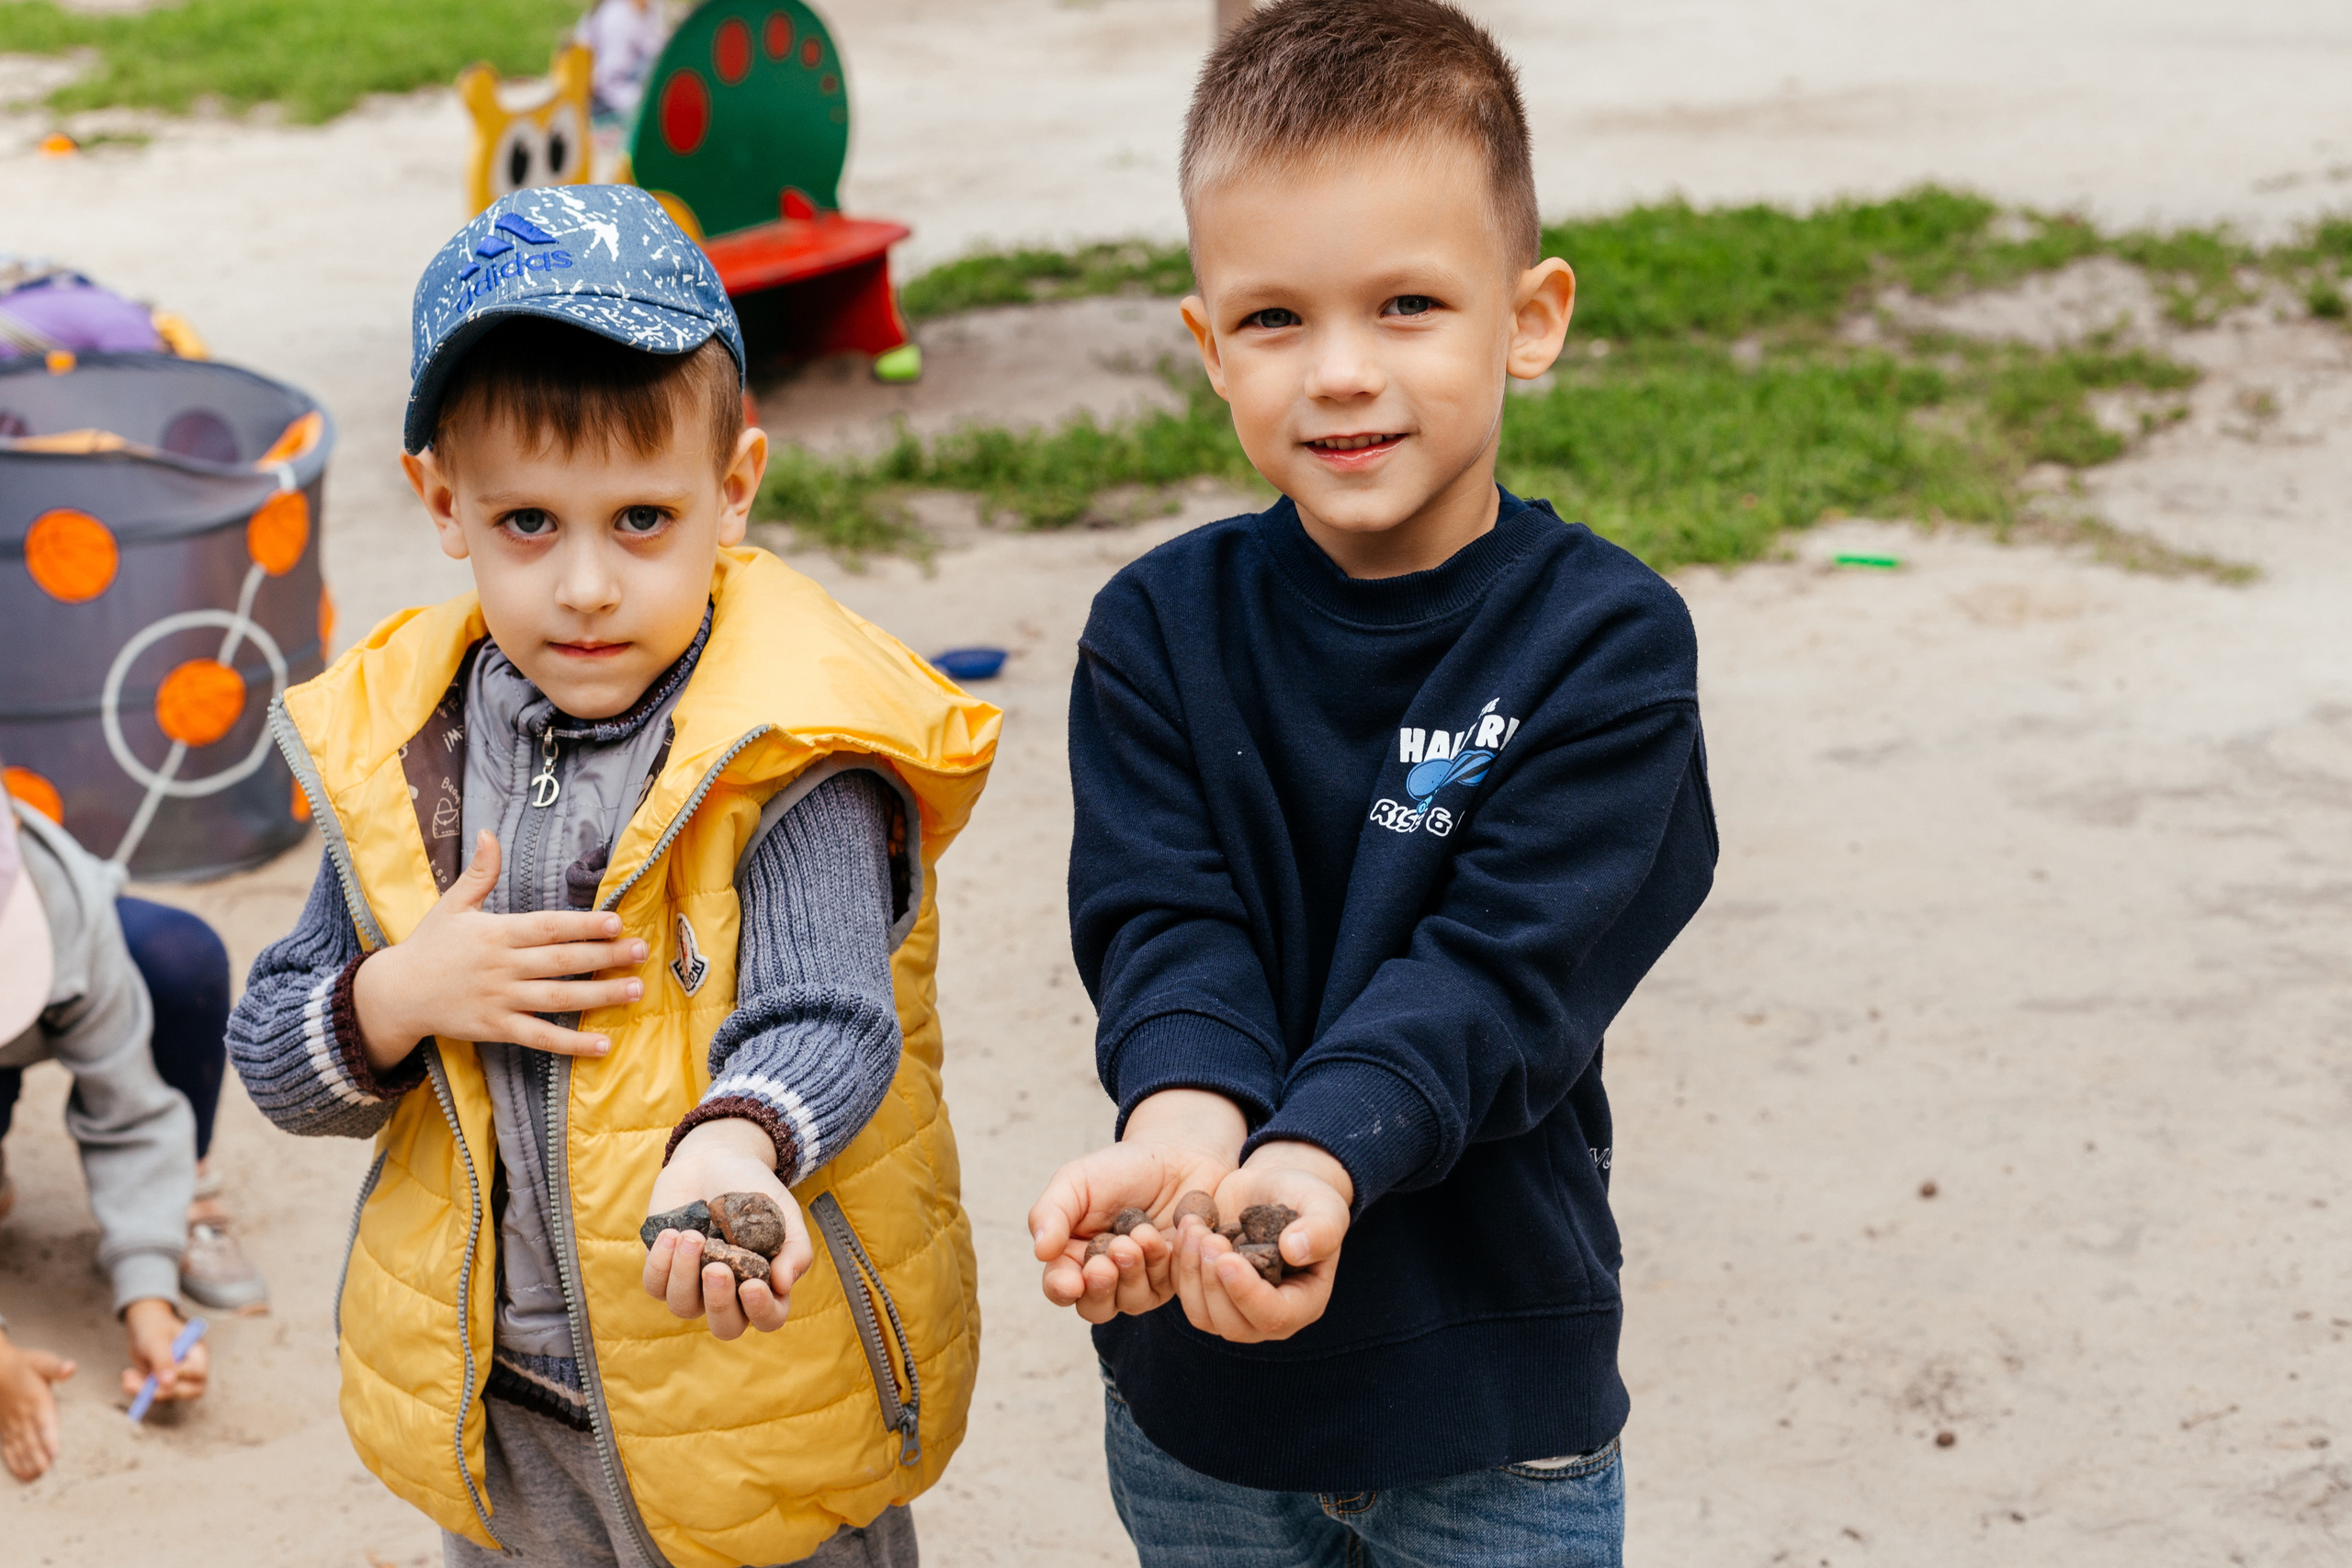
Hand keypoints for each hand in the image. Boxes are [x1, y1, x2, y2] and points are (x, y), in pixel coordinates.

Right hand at [0, 1330, 73, 1480]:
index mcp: (36, 1400)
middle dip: (39, 1457)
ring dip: (28, 1463)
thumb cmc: (23, 1364)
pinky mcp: (4, 1429)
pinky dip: (14, 1461)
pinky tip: (22, 1474)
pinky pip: (8, 1448)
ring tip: (35, 1477)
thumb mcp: (41, 1361)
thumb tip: (70, 1368)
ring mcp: (12, 1424)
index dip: (49, 1437)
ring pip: (20, 1447)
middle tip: (47, 1473)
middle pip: (32, 1440)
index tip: (55, 1452)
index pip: (44, 1421)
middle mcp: (23, 1415)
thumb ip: (56, 1366)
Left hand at [120, 1298, 207, 1405]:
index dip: (181, 1377)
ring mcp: (177, 1376)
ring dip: (145, 1390)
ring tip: (127, 1376)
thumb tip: (169, 1384)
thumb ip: (164, 1360)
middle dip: (162, 1391)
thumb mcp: (156, 1340)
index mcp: (198, 1353)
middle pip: (188, 1390)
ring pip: (167, 1393)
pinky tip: (128, 1376)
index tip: (158, 1372)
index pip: (199, 1374)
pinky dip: (139, 1388)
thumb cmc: (154, 1326)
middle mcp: (192, 1367)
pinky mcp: (163, 1381)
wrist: (143, 1323)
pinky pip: (153, 1392)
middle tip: (137, 1386)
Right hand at [352, 831, 648, 1071]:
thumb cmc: (429, 945)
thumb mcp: (452, 905)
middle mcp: (503, 967)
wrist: (396, 993)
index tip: (616, 922)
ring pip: (558, 998)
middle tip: (641, 951)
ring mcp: (501, 999)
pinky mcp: (496, 1028)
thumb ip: (479, 873)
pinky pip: (540, 1037)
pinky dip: (572, 1044)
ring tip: (635, 990)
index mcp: (497, 933)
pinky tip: (604, 1044)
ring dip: (599, 996)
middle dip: (605, 956)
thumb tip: (489, 833)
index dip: (583, 925)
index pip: (548, 927)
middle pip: (562, 961)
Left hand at [640, 1119, 812, 1340]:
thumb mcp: (784, 1212)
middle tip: (716, 1267)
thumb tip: (783, 1284)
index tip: (752, 1285)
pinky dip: (661, 1263)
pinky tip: (672, 1234)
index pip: (768, 1318)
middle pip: (724, 1326)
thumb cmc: (754, 1188)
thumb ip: (795, 1248)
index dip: (761, 1310)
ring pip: (683, 1307)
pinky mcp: (662, 1268)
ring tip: (692, 1236)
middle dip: (718, 1301)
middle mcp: (728, 1292)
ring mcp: (693, 1283)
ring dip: (685, 1275)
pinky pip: (655, 1285)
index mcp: (763, 1284)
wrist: (716, 1159)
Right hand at [1030, 1089, 1246, 1324]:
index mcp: (1071, 1256)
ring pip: (1131, 1301)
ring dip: (1134, 1270)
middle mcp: (1103, 1277)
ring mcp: (1139, 1282)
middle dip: (1101, 1287)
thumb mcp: (1075, 1182)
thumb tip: (1040, 1251)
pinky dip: (1162, 1263)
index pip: (1059, 1287)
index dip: (1063, 1289)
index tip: (1073, 1281)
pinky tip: (1163, 1236)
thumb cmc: (1118, 1170)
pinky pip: (1166, 1287)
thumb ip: (1052, 1213)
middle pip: (1094, 1308)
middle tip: (1111, 1255)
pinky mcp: (1171, 1278)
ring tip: (1142, 1234)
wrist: (1174, 1156)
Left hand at [1174, 1139, 1352, 1343]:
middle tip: (1208, 1238)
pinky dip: (1179, 1264)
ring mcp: (1234, 1309)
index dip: (1247, 1294)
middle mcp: (1268, 1315)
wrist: (1271, 1186)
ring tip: (1195, 1228)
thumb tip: (1295, 1251)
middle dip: (1214, 1283)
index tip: (1228, 1259)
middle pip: (1233, 1325)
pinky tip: (1186, 1228)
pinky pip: (1185, 1294)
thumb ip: (1322, 1228)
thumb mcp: (1324, 1205)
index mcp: (1304, 1302)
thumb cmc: (1304, 1196)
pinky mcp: (1207, 1293)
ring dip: (1191, 1274)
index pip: (1274, 1317)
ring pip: (1202, 1315)